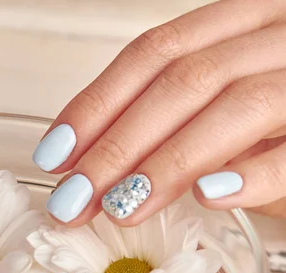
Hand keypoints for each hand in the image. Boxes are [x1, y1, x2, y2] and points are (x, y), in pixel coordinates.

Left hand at [33, 0, 285, 224]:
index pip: (150, 54)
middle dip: (117, 145)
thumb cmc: (279, 115)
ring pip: (231, 104)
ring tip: (120, 207)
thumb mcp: (222, 104)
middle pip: (180, 81)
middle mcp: (276, 31)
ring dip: (166, 163)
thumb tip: (88, 163)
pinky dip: (252, 172)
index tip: (54, 154)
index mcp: (238, 20)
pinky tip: (208, 197)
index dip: (96, 104)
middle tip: (73, 199)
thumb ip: (170, 120)